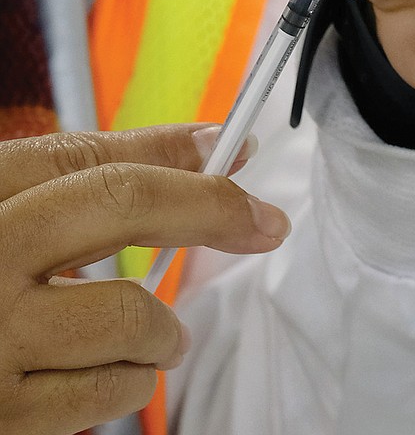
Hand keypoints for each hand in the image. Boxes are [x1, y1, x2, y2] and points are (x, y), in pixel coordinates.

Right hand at [0, 126, 289, 434]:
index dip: (183, 153)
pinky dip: (130, 381)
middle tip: (260, 224)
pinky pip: (105, 398)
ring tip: (153, 333)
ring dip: (163, 328)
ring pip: (128, 316)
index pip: (97, 159)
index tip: (240, 153)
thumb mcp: (8, 206)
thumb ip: (95, 173)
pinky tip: (111, 371)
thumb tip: (206, 145)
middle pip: (122, 205)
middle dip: (209, 209)